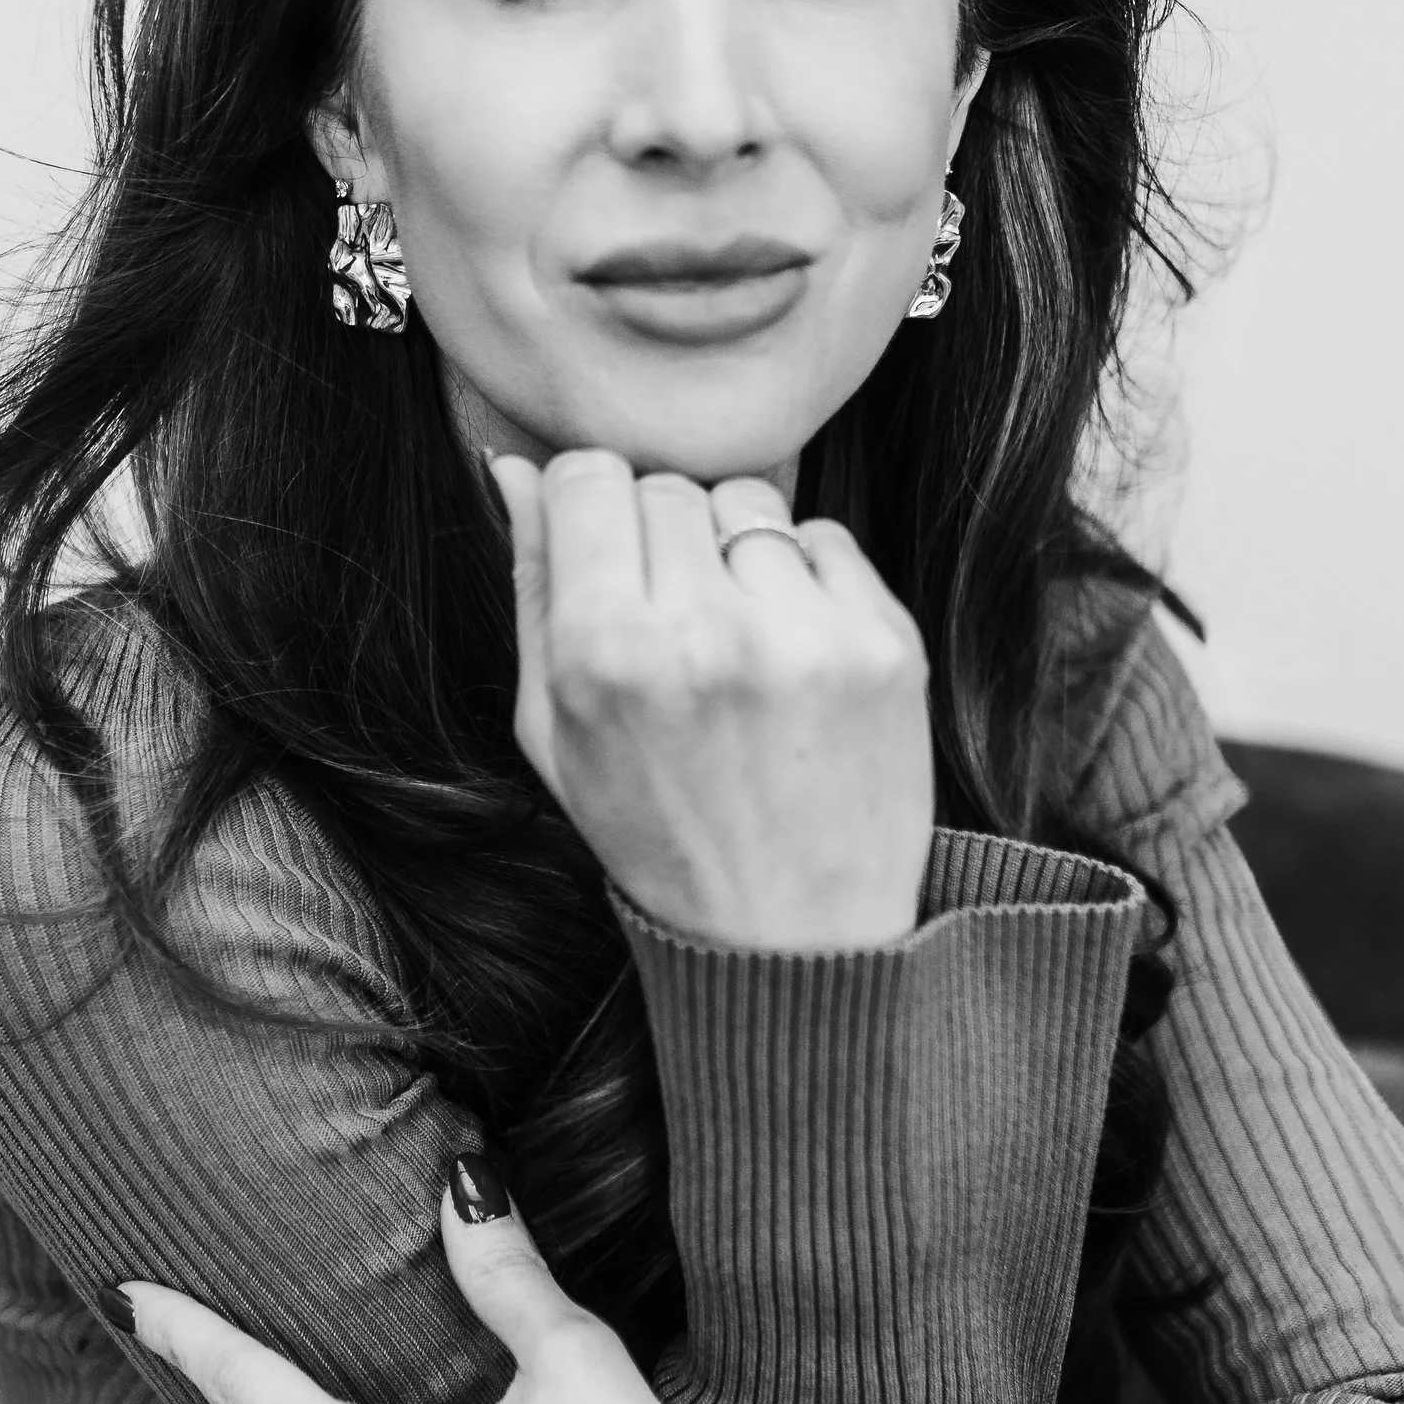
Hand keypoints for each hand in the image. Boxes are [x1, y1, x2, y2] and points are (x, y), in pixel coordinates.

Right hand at [489, 448, 932, 953]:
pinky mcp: (884, 644)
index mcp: (605, 655)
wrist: (797, 935)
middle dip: (661, 539)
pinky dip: (806, 582)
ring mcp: (805, 636)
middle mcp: (706, 634)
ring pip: (751, 504)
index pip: (590, 477)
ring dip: (736, 554)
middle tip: (673, 623)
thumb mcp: (555, 734)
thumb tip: (518, 468)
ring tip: (736, 642)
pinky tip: (792, 659)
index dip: (591, 508)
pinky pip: (828, 540)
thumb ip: (533, 592)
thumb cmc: (657, 833)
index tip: (605, 553)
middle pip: (668, 487)